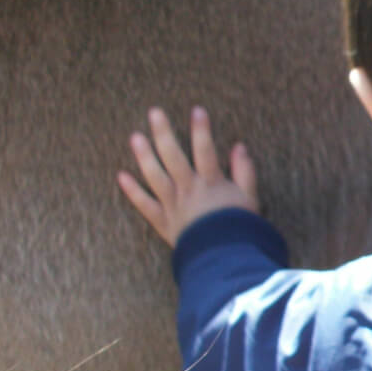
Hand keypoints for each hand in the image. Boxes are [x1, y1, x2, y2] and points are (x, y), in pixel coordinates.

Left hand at [117, 106, 257, 246]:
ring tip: (135, 136)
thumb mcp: (250, 198)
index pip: (205, 150)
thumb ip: (244, 171)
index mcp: (211, 183)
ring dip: (143, 155)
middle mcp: (188, 190)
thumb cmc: (240, 229)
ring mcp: (172, 205)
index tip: (197, 110)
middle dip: (163, 133)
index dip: (201, 129)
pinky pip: (144, 205)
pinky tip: (121, 175)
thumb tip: (239, 147)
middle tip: (154, 112)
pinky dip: (132, 191)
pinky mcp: (163, 221)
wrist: (223, 260)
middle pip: (173, 157)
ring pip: (154, 176)